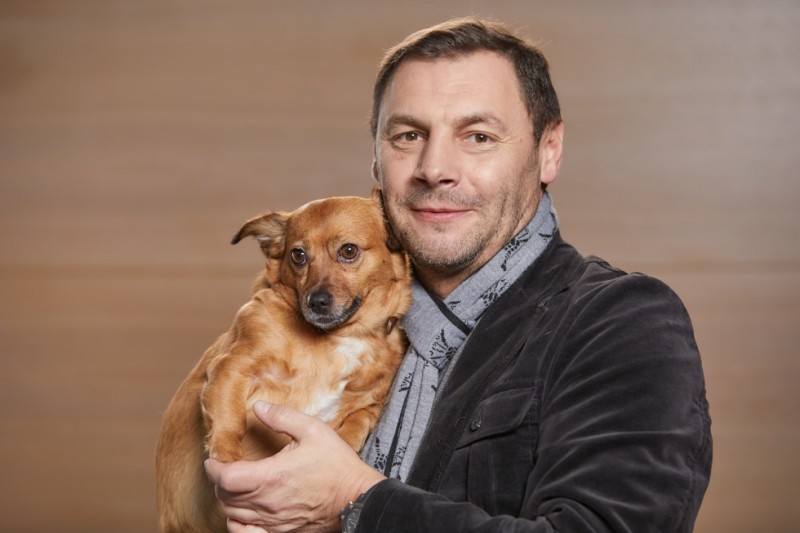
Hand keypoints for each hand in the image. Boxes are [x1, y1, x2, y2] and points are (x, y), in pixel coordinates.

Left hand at [205, 402, 385, 532]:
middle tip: (225, 467)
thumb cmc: (337, 465)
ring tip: (234, 485)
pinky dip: (236, 522)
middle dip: (220, 480)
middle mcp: (268, 502)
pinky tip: (241, 512)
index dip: (214, 468)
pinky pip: (245, 532)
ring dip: (227, 499)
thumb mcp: (313, 430)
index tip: (214, 458)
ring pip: (232, 514)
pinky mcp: (281, 531)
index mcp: (272, 476)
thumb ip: (282, 417)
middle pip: (225, 496)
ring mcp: (273, 521)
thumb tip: (259, 407)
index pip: (226, 478)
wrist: (356, 497)